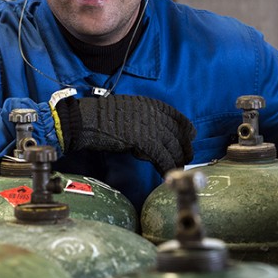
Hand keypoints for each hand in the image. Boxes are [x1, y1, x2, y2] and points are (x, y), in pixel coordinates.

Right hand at [54, 94, 195, 174]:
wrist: (87, 120)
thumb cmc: (100, 116)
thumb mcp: (127, 110)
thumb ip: (143, 118)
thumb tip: (151, 132)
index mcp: (150, 103)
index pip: (176, 116)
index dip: (185, 128)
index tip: (190, 137)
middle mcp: (153, 113)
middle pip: (177, 132)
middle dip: (184, 147)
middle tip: (187, 157)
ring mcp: (150, 126)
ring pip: (172, 146)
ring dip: (177, 159)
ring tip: (178, 168)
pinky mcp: (143, 140)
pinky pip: (162, 156)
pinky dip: (166, 166)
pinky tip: (166, 174)